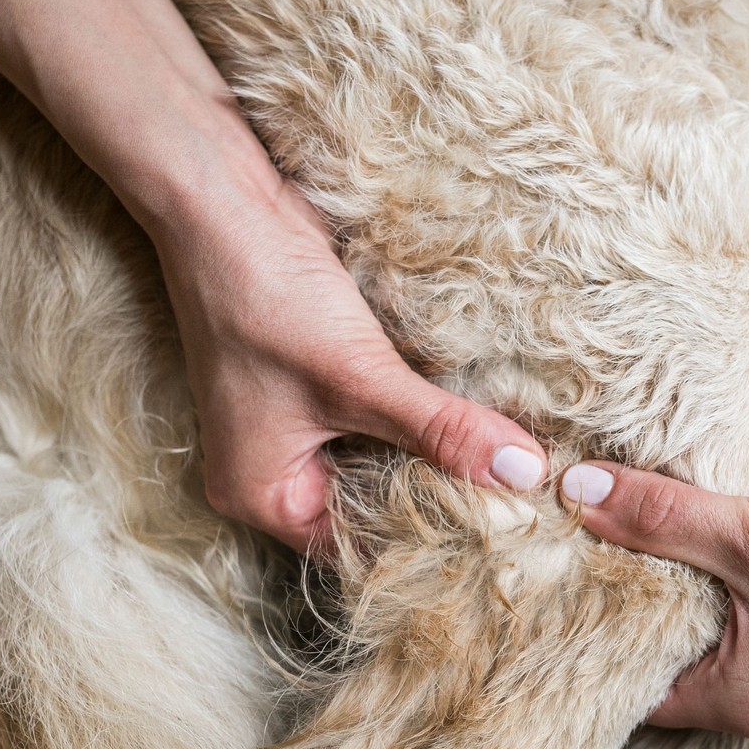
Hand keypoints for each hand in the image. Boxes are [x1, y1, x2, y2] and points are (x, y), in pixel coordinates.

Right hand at [156, 175, 546, 552]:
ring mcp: (298, 423)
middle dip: (440, 498)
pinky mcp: (324, 379)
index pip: (358, 549)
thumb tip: (522, 473)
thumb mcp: (359, 375)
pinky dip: (424, 415)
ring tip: (511, 468)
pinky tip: (478, 415)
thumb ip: (441, 429)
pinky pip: (383, 416)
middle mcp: (276, 469)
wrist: (226, 199)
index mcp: (262, 494)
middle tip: (521, 506)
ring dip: (437, 453)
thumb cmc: (265, 296)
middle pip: (375, 508)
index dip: (428, 544)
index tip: (504, 539)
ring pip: (386, 459)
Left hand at [558, 462, 748, 736]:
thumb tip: (578, 493)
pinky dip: (707, 562)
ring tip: (602, 525)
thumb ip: (662, 517)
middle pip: (661, 655)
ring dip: (665, 575)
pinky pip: (737, 595)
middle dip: (618, 602)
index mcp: (738, 702)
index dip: (585, 644)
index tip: (540, 596)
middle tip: (557, 550)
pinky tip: (677, 516)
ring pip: (700, 619)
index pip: (630, 692)